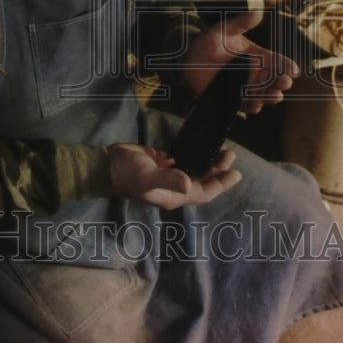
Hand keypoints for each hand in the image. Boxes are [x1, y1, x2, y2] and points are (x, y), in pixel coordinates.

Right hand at [108, 142, 241, 209]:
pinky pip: (184, 161)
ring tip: (221, 149)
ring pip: (195, 171)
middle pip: (203, 181)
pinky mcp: (162, 164)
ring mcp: (168, 176)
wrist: (106, 166)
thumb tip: (189, 184)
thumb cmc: (126, 174)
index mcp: (174, 196)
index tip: (236, 173)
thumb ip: (168, 179)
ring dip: (208, 162)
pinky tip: (200, 146)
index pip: (204, 192)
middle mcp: (175, 188)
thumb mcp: (147, 177)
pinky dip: (194, 155)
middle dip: (218, 170)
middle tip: (230, 154)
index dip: (221, 184)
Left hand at [182, 7, 298, 112]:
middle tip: (284, 82)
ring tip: (274, 96)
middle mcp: (254, 72)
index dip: (286, 65)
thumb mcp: (224, 30)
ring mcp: (245, 86)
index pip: (277, 61)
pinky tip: (254, 105)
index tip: (293, 70)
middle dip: (282, 82)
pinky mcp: (235, 97)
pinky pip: (247, 105)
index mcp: (256, 56)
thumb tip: (257, 10)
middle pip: (275, 79)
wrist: (188, 59)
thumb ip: (241, 23)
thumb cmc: (207, 41)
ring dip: (270, 96)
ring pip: (264, 94)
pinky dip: (253, 106)